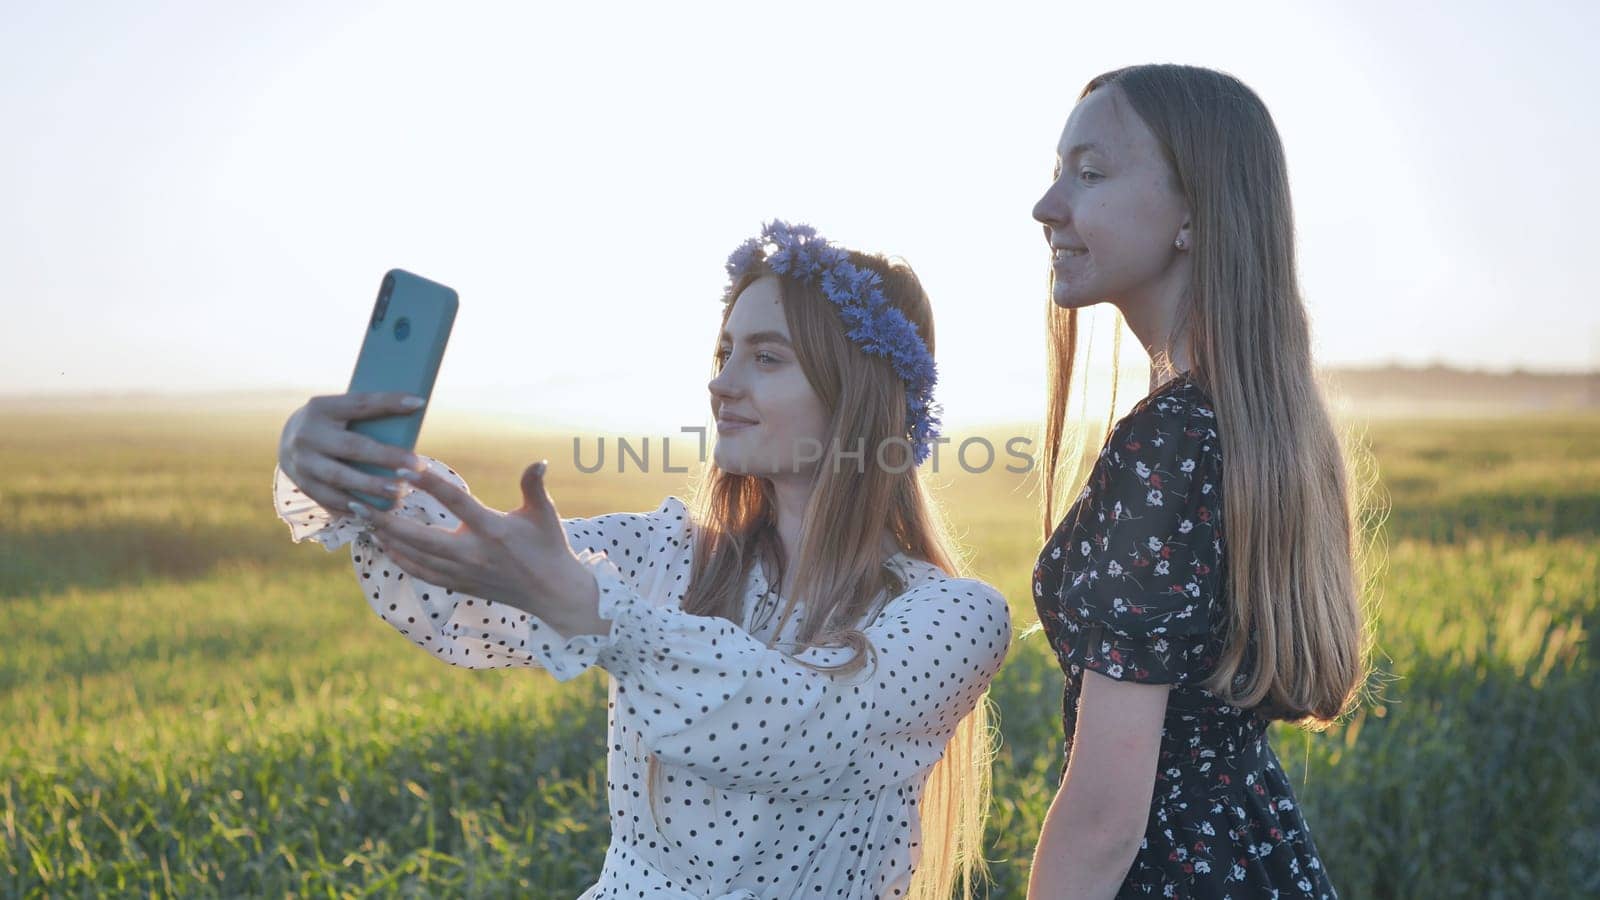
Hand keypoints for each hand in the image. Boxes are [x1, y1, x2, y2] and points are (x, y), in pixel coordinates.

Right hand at [277, 392, 426, 512]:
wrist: (286, 442)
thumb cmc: (331, 425)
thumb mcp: (340, 412)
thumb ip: (367, 414)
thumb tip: (414, 411)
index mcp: (322, 408)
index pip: (359, 404)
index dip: (388, 403)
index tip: (419, 404)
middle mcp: (308, 434)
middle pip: (351, 447)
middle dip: (386, 457)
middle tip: (417, 467)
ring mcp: (302, 462)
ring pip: (339, 478)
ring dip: (372, 488)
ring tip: (400, 493)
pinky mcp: (303, 485)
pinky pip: (331, 499)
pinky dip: (356, 507)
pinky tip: (378, 511)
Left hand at [352, 459, 604, 634]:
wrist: (553, 594)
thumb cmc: (549, 548)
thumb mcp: (544, 514)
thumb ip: (534, 485)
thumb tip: (539, 460)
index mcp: (492, 530)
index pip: (455, 501)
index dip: (428, 485)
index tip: (402, 469)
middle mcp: (472, 553)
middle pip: (418, 537)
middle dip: (384, 520)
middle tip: (356, 502)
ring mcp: (462, 572)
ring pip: (413, 556)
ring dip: (386, 539)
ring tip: (362, 521)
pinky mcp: (458, 584)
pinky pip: (420, 572)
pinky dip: (398, 559)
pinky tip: (384, 546)